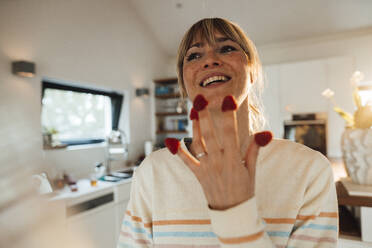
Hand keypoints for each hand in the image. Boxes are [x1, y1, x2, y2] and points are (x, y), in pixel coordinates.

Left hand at [165, 94, 271, 209]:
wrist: (232, 212)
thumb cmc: (245, 189)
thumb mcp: (252, 170)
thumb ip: (255, 149)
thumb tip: (265, 133)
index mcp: (233, 159)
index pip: (230, 132)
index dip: (228, 115)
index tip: (228, 99)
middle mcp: (218, 161)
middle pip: (210, 134)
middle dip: (205, 115)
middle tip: (201, 98)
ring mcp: (206, 168)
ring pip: (198, 143)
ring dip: (194, 126)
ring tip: (193, 110)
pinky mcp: (198, 174)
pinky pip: (186, 161)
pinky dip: (178, 151)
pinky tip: (171, 140)